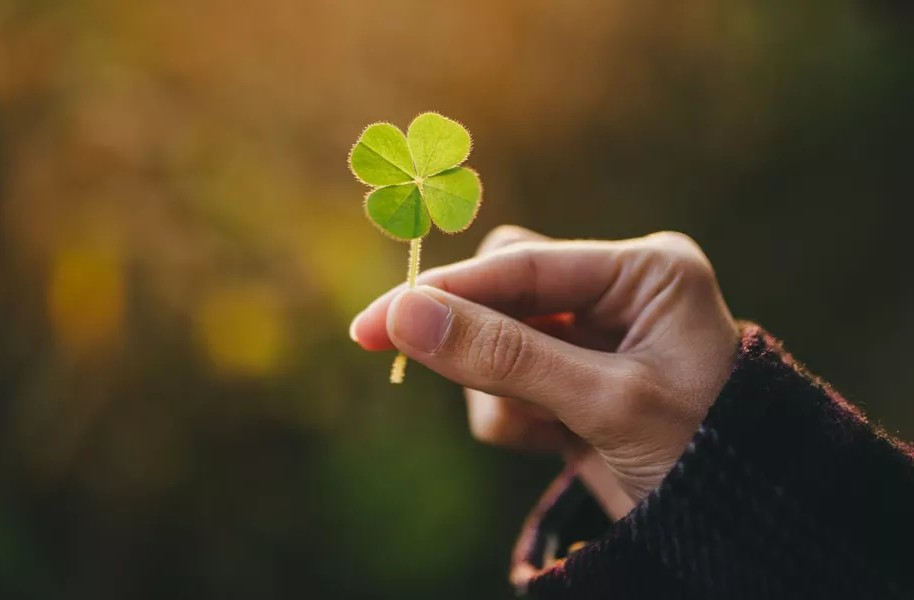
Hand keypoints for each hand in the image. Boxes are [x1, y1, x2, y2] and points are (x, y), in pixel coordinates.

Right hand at [350, 226, 738, 510]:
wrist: (743, 534)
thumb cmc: (703, 457)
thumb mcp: (603, 402)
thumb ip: (504, 356)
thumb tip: (403, 316)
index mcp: (644, 272)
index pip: (521, 264)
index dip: (444, 293)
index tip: (376, 322)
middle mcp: (617, 293)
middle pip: (499, 291)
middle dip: (475, 341)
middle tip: (415, 361)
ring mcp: (592, 339)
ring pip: (493, 340)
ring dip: (496, 391)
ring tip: (539, 431)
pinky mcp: (571, 382)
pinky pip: (504, 381)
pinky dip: (509, 416)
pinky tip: (550, 442)